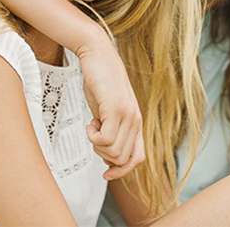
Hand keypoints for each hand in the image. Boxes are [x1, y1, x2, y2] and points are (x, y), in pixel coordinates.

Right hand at [76, 34, 144, 180]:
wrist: (98, 55)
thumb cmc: (100, 82)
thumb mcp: (107, 110)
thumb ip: (111, 129)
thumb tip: (107, 154)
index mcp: (136, 122)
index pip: (138, 158)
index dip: (122, 171)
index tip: (105, 174)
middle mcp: (136, 120)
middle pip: (122, 159)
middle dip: (103, 155)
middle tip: (95, 134)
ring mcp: (128, 114)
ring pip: (113, 152)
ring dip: (97, 145)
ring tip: (93, 124)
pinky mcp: (116, 108)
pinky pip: (105, 139)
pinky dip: (93, 137)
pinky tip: (91, 121)